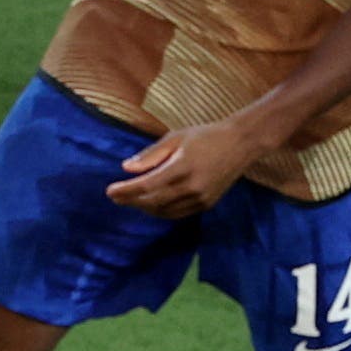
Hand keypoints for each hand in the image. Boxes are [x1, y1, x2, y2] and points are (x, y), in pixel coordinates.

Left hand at [105, 113, 273, 218]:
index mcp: (182, 166)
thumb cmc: (205, 136)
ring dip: (144, 207)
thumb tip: (126, 168)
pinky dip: (161, 211)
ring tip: (132, 199)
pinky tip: (152, 203)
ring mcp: (200, 198)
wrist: (241, 143)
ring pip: (163, 211)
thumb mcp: (176, 137)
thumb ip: (151, 154)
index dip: (126, 191)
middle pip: (152, 202)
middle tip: (117, 196)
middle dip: (131, 201)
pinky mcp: (206, 204)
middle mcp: (192, 186)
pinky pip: (177, 214)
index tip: (109, 191)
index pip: (146, 185)